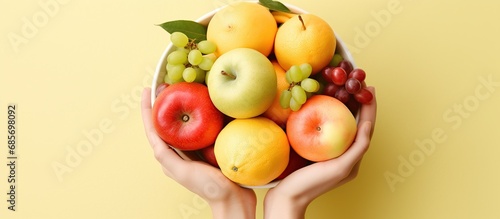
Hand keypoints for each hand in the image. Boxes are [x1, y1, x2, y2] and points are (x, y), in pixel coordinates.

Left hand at [141, 88, 255, 218]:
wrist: (233, 199)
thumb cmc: (208, 187)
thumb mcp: (183, 172)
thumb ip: (167, 156)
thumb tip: (155, 138)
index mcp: (169, 157)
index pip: (153, 129)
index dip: (147, 109)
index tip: (146, 90)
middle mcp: (179, 152)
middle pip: (167, 122)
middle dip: (164, 103)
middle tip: (167, 84)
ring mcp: (194, 150)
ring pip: (184, 123)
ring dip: (181, 106)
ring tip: (183, 89)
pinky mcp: (209, 148)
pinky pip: (202, 127)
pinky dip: (200, 114)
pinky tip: (207, 104)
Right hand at [264, 87, 376, 218]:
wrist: (287, 197)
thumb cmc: (313, 184)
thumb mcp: (340, 168)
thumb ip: (357, 149)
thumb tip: (367, 124)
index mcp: (353, 158)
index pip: (366, 127)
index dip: (370, 107)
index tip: (370, 88)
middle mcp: (344, 154)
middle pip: (356, 123)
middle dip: (359, 103)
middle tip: (358, 83)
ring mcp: (330, 152)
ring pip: (341, 124)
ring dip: (345, 106)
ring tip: (344, 89)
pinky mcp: (316, 151)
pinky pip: (326, 128)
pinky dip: (328, 114)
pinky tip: (321, 104)